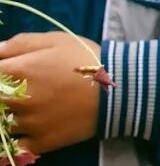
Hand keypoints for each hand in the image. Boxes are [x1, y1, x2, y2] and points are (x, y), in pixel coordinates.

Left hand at [0, 33, 101, 153]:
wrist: (119, 87)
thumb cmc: (86, 58)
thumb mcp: (56, 40)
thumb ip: (20, 43)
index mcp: (18, 71)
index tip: (6, 71)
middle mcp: (17, 99)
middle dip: (3, 94)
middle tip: (19, 90)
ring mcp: (28, 123)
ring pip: (0, 124)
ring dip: (6, 115)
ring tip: (26, 106)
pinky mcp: (40, 141)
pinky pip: (14, 148)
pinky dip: (11, 142)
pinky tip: (22, 131)